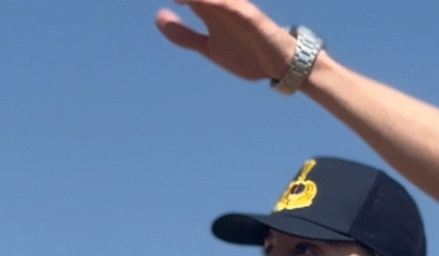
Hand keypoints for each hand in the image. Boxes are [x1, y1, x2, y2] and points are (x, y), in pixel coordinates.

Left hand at [155, 0, 296, 82]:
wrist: (280, 66)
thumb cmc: (247, 54)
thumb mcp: (208, 47)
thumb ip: (184, 34)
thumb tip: (158, 17)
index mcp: (209, 11)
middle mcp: (220, 6)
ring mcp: (236, 10)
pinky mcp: (251, 18)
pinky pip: (233, 6)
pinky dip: (218, 2)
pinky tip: (204, 2)